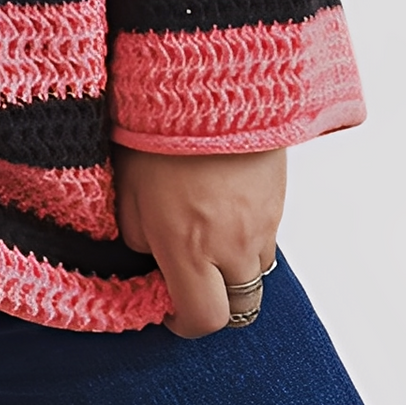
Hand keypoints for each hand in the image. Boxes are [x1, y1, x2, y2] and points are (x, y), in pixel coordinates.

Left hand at [113, 145, 286, 337]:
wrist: (210, 81)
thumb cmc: (159, 128)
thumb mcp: (126, 187)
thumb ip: (136, 234)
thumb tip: (152, 255)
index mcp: (188, 247)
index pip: (203, 319)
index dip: (184, 324)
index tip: (169, 310)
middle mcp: (233, 244)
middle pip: (242, 308)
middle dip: (218, 303)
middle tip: (192, 280)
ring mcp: (263, 223)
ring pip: (258, 272)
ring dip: (235, 269)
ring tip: (208, 238)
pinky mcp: (279, 199)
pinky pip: (269, 236)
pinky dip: (249, 237)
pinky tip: (224, 207)